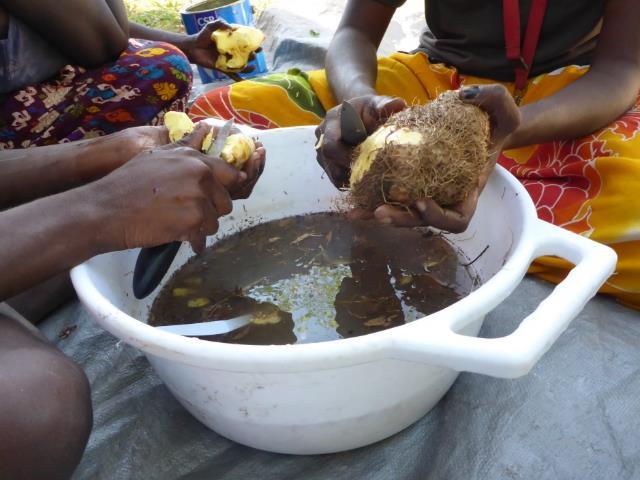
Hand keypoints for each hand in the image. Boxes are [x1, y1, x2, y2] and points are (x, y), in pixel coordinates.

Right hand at [90, 123, 263, 252]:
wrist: (106, 210)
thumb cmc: (127, 184)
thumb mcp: (156, 157)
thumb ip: (185, 149)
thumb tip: (207, 129)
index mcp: (193, 158)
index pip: (228, 172)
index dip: (226, 187)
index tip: (219, 197)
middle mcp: (200, 174)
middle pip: (225, 201)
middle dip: (210, 210)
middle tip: (188, 214)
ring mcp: (198, 197)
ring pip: (214, 221)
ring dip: (200, 227)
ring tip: (178, 225)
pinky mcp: (193, 219)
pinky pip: (203, 236)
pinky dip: (193, 241)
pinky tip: (180, 239)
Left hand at [179, 20, 258, 74]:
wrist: (193, 47)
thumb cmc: (202, 36)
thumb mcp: (211, 26)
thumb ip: (220, 23)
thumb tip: (230, 27)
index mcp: (232, 42)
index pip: (245, 43)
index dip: (254, 44)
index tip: (259, 45)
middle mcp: (232, 51)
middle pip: (246, 55)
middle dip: (252, 56)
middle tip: (254, 55)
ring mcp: (228, 60)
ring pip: (241, 65)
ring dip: (248, 67)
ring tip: (252, 67)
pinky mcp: (223, 68)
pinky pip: (232, 74)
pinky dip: (238, 78)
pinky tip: (244, 82)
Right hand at [315, 95, 406, 187]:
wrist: (359, 114)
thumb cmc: (369, 109)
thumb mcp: (376, 104)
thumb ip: (385, 105)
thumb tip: (399, 104)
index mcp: (331, 121)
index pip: (331, 144)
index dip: (347, 155)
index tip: (368, 159)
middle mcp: (321, 138)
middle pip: (331, 162)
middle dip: (351, 168)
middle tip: (372, 171)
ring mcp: (322, 153)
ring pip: (334, 174)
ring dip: (353, 177)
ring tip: (372, 174)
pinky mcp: (328, 165)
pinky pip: (337, 180)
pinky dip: (352, 181)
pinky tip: (366, 177)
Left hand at [371, 85, 520, 232]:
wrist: (475, 122)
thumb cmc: (492, 118)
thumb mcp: (502, 107)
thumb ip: (494, 98)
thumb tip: (465, 95)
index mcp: (468, 193)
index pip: (456, 220)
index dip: (438, 216)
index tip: (421, 201)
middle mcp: (446, 200)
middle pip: (422, 221)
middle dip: (401, 219)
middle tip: (380, 212)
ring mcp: (426, 194)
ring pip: (402, 213)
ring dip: (379, 213)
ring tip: (357, 211)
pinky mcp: (409, 183)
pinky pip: (390, 196)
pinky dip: (372, 198)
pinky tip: (352, 198)